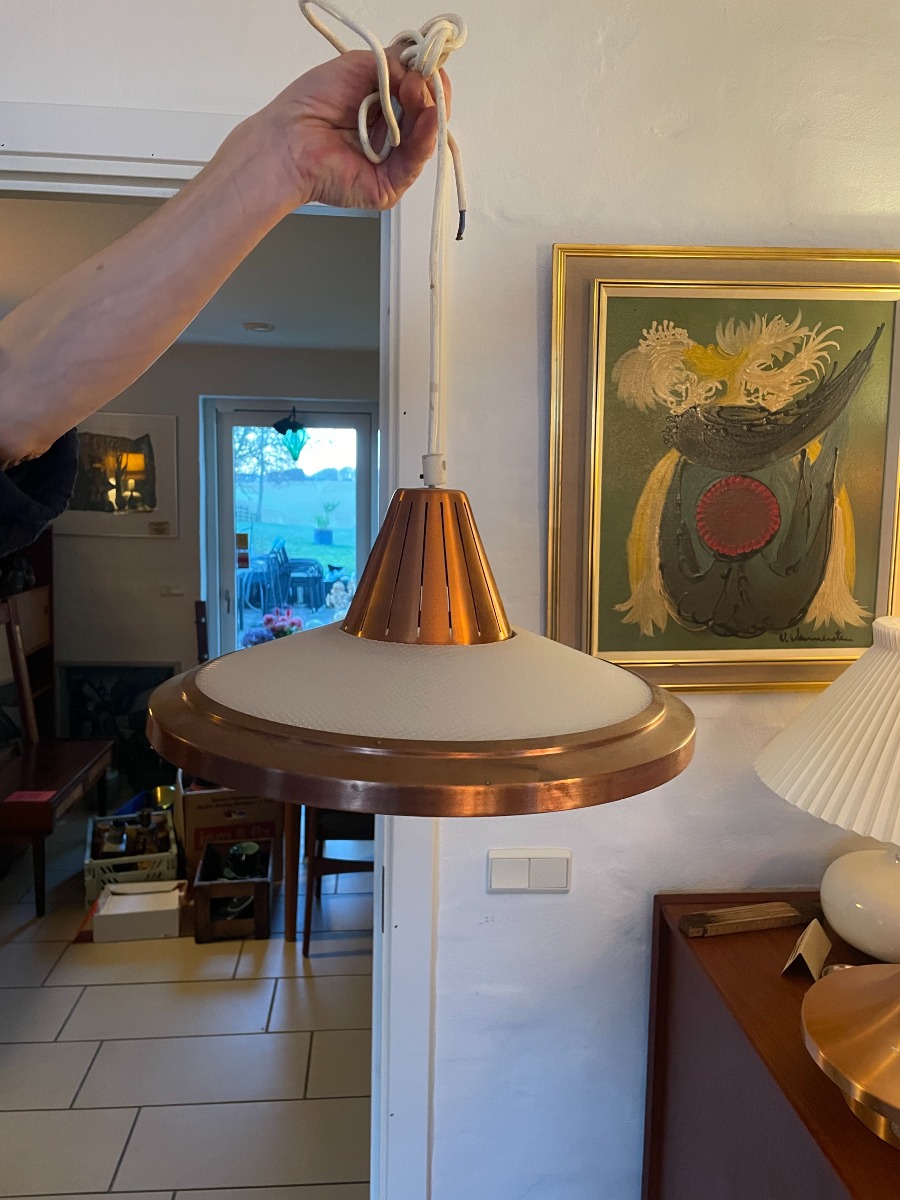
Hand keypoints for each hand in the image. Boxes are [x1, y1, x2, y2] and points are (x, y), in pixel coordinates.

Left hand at [258, 49, 449, 210]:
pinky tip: (427, 120)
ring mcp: (392, 161)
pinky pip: (415, 163)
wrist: (289, 140)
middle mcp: (390, 133)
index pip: (421, 93)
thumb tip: (423, 67)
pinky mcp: (389, 185)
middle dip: (428, 94)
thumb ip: (396, 64)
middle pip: (428, 114)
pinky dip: (425, 140)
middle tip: (416, 82)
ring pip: (425, 137)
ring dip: (427, 111)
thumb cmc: (312, 104)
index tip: (427, 64)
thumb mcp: (359, 66)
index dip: (428, 79)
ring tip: (414, 94)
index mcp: (384, 107)